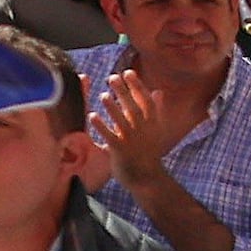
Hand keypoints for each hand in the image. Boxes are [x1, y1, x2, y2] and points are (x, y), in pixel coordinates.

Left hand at [92, 68, 184, 192]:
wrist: (147, 178)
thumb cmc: (150, 150)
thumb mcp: (156, 130)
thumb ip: (156, 110)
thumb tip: (158, 91)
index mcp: (152, 124)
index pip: (147, 102)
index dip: (138, 86)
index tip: (128, 72)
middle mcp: (143, 131)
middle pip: (134, 108)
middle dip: (124, 92)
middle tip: (112, 77)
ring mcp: (132, 141)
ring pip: (122, 122)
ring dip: (112, 108)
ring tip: (103, 95)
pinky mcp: (120, 151)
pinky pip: (110, 137)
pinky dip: (101, 126)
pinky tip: (92, 116)